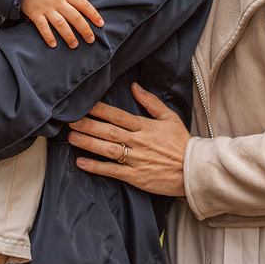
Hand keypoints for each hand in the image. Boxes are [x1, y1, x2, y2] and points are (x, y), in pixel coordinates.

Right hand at [21, 0, 103, 48]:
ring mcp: (46, 9)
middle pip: (74, 17)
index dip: (93, 14)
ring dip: (68, 36)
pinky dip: (48, 36)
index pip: (83, 4)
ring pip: (60, 24)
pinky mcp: (35, 14)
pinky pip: (42, 27)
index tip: (100, 24)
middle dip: (84, 29)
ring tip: (74, 45)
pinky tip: (54, 45)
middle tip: (91, 40)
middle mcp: (57, 2)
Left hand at [68, 83, 188, 196]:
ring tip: (72, 137)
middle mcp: (138, 142)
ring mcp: (136, 159)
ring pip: (108, 149)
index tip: (83, 104)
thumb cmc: (181, 143)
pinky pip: (113, 171)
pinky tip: (81, 163)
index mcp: (145, 126)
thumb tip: (134, 87)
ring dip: (89, 143)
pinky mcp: (136, 177)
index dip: (100, 109)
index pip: (118, 115)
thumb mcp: (169, 117)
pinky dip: (97, 167)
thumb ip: (150, 102)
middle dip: (88, 124)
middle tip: (69, 119)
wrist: (194, 170)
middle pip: (109, 131)